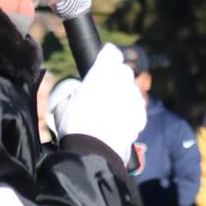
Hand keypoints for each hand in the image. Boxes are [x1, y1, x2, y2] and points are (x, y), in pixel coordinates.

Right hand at [53, 44, 146, 159]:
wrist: (94, 153)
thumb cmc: (74, 126)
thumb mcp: (64, 103)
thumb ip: (75, 91)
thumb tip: (78, 92)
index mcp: (102, 72)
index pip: (111, 53)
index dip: (106, 58)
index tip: (102, 63)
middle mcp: (122, 81)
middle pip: (123, 71)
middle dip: (115, 78)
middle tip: (103, 92)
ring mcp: (134, 98)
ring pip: (132, 90)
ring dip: (124, 96)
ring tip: (110, 111)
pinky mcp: (141, 115)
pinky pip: (137, 108)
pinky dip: (131, 112)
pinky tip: (119, 122)